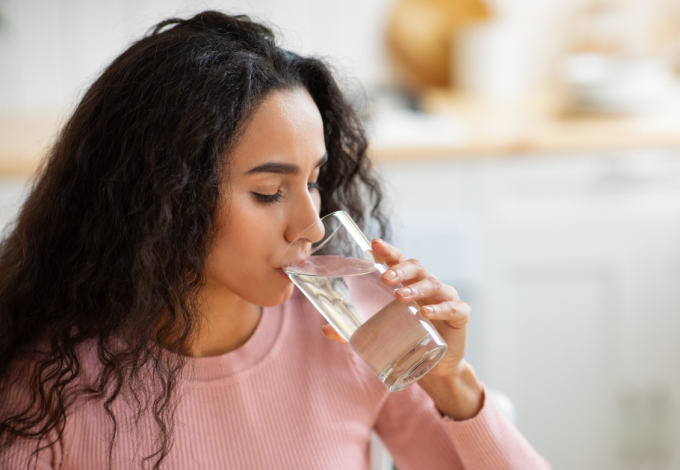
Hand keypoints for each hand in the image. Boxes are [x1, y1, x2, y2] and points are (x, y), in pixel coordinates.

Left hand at [321, 238, 482, 419]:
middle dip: (400, 269)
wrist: (437, 367)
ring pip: (433, 284)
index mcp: (409, 284)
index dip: (388, 251)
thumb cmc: (408, 340)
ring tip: (401, 296)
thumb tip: (325, 329)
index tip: (374, 244)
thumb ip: (354, 331)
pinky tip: (426, 313)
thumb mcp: (381, 333)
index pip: (398, 261)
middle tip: (386, 278)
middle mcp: (428, 285)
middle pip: (417, 268)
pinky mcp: (461, 314)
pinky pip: (452, 307)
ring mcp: (446, 298)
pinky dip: (440, 309)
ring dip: (417, 289)